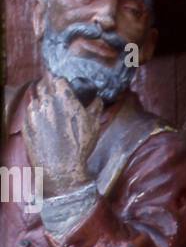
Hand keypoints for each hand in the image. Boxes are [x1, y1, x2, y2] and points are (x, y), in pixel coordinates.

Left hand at [21, 70, 103, 194]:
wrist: (61, 168)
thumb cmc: (80, 146)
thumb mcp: (94, 125)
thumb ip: (96, 107)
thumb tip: (97, 99)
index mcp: (63, 97)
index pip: (57, 78)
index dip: (61, 82)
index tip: (63, 86)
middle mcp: (46, 101)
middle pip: (42, 84)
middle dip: (48, 87)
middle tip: (55, 95)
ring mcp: (33, 113)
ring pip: (35, 98)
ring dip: (41, 101)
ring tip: (49, 112)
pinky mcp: (25, 124)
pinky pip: (29, 113)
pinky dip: (35, 115)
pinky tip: (43, 125)